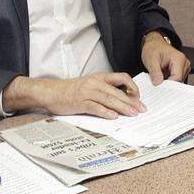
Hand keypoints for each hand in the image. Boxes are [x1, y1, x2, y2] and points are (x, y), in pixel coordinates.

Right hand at [2, 72, 145, 118]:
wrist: (52, 92)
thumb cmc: (71, 90)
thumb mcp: (90, 84)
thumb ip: (104, 89)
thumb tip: (122, 99)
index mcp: (100, 77)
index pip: (121, 77)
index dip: (132, 86)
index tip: (138, 96)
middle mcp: (95, 83)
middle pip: (118, 92)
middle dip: (132, 101)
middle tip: (142, 109)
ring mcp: (87, 92)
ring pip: (109, 99)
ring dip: (123, 108)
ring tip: (133, 114)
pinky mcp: (80, 103)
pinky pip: (95, 107)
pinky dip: (105, 112)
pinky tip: (113, 117)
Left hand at [141, 31, 189, 84]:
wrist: (154, 44)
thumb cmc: (153, 49)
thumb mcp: (151, 60)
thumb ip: (155, 72)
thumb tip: (158, 83)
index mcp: (179, 59)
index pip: (177, 78)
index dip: (167, 84)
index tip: (158, 86)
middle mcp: (184, 63)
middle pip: (178, 81)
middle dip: (167, 84)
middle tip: (156, 81)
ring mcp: (184, 67)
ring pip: (177, 82)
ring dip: (167, 82)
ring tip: (159, 76)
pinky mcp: (181, 71)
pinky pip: (176, 80)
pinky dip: (168, 81)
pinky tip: (162, 76)